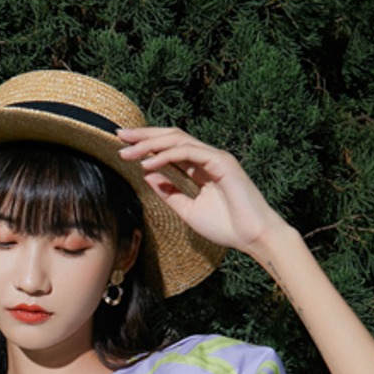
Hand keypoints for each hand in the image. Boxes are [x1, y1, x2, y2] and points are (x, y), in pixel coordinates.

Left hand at [117, 127, 285, 253]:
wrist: (254, 238)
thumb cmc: (227, 227)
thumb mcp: (189, 211)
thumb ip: (170, 193)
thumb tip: (149, 176)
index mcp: (200, 168)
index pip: (170, 148)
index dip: (147, 145)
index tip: (124, 147)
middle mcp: (207, 158)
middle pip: (171, 137)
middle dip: (144, 136)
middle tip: (119, 135)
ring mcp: (215, 157)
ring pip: (177, 140)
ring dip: (150, 144)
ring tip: (128, 151)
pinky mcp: (222, 162)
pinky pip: (188, 152)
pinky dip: (166, 156)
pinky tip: (148, 164)